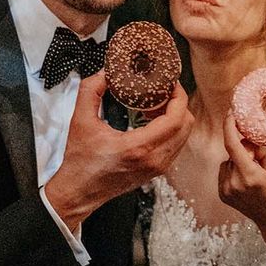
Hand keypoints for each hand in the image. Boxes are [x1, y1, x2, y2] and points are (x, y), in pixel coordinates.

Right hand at [46, 71, 193, 229]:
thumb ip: (90, 91)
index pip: (175, 119)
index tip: (171, 83)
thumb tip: (105, 73)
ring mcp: (158, 167)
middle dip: (178, 104)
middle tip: (161, 92)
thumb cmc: (80, 161)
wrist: (79, 192)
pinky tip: (151, 121)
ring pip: (183, 136)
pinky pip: (175, 145)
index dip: (178, 97)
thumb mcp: (80, 121)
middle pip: (185, 126)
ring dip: (175, 117)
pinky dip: (170, 130)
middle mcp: (153, 160)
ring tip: (155, 105)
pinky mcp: (156, 171)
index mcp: (138, 148)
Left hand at [218, 110, 265, 230]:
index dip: (230, 124)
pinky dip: (237, 169)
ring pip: (229, 160)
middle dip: (250, 148)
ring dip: (244, 160)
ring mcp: (226, 191)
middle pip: (235, 151)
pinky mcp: (223, 195)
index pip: (231, 143)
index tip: (233, 111)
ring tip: (262, 172)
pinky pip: (225, 170)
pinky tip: (252, 179)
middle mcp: (234, 184)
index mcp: (250, 176)